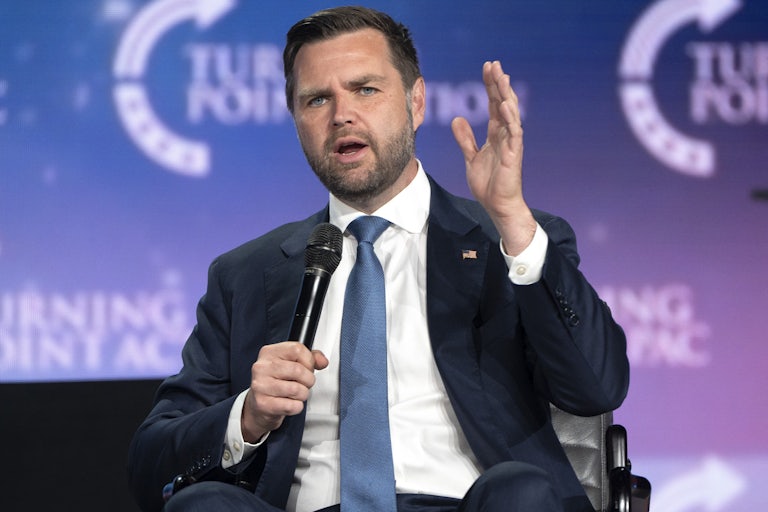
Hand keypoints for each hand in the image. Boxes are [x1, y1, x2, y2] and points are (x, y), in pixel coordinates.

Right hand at [241, 341, 327, 442]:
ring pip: (297, 389)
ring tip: (296, 394)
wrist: (259, 406)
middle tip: (303, 383)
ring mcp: (260, 386)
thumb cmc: (276, 382)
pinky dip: (296, 407)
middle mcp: (262, 367)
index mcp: (269, 352)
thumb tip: (322, 361)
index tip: (306, 367)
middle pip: (298, 370)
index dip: (308, 360)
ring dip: (303, 394)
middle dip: (308, 380)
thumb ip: (310, 358)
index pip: (297, 349)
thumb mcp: (291, 363)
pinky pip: (292, 406)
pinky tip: (289, 403)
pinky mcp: (263, 404)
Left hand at [451, 61, 536, 254]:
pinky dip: (510, 118)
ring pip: (511, 113)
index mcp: (496, 133)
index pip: (494, 104)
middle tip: (494, 64)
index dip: (491, 86)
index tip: (487, 67)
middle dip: (498, 84)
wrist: (497, 205)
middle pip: (503, 103)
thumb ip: (465, 138)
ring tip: (501, 77)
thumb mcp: (471, 157)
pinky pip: (514, 133)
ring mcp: (511, 143)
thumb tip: (458, 119)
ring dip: (506, 95)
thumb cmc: (488, 183)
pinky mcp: (514, 155)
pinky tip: (505, 104)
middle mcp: (505, 134)